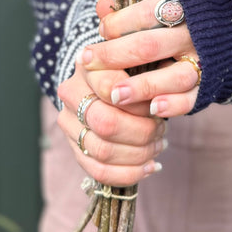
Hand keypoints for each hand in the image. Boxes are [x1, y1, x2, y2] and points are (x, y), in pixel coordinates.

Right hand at [56, 51, 165, 187]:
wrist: (110, 83)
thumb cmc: (132, 70)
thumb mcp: (140, 58)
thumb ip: (146, 64)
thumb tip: (157, 90)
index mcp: (87, 67)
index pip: (110, 88)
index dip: (139, 102)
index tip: (159, 103)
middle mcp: (71, 96)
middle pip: (106, 124)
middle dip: (141, 132)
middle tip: (162, 129)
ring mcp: (70, 125)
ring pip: (103, 151)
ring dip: (139, 154)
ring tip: (159, 145)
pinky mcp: (76, 149)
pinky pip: (99, 171)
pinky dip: (130, 174)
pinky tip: (150, 166)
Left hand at [90, 0, 200, 119]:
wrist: (223, 41)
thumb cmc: (175, 28)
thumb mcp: (156, 15)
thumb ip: (128, 14)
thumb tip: (100, 4)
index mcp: (177, 12)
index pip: (145, 14)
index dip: (118, 22)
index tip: (100, 31)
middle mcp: (190, 37)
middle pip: (150, 45)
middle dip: (115, 55)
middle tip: (86, 62)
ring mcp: (200, 63)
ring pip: (173, 76)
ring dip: (142, 86)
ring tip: (115, 95)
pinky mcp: (207, 88)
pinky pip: (191, 99)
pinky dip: (173, 105)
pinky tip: (151, 110)